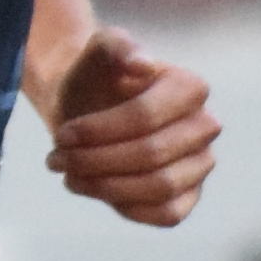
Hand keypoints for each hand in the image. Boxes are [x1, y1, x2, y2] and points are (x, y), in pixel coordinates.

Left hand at [39, 26, 217, 227]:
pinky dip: (125, 206)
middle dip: (96, 160)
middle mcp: (204, 126)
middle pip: (152, 154)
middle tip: (56, 158)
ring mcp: (200, 164)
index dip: (99, 130)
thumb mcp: (98, 49)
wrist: (87, 106)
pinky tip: (93, 188)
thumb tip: (143, 64)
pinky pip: (167, 214)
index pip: (146, 116)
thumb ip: (117, 47)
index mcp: (190, 87)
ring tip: (68, 173)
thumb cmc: (95, 77)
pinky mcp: (188, 196)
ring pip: (159, 187)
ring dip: (104, 185)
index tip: (62, 134)